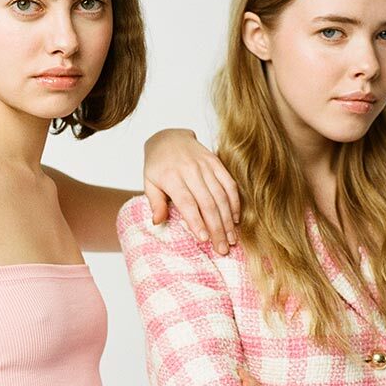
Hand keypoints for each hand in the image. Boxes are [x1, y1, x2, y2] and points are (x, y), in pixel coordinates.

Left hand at [144, 128, 240, 255]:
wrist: (169, 137)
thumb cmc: (157, 165)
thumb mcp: (149, 182)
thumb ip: (155, 203)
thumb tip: (157, 222)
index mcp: (171, 177)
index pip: (187, 202)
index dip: (196, 221)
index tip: (203, 239)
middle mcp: (190, 170)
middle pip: (207, 203)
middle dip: (216, 228)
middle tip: (222, 248)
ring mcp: (206, 165)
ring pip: (221, 195)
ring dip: (228, 219)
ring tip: (231, 239)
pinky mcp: (217, 163)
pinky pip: (229, 184)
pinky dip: (235, 202)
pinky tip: (236, 219)